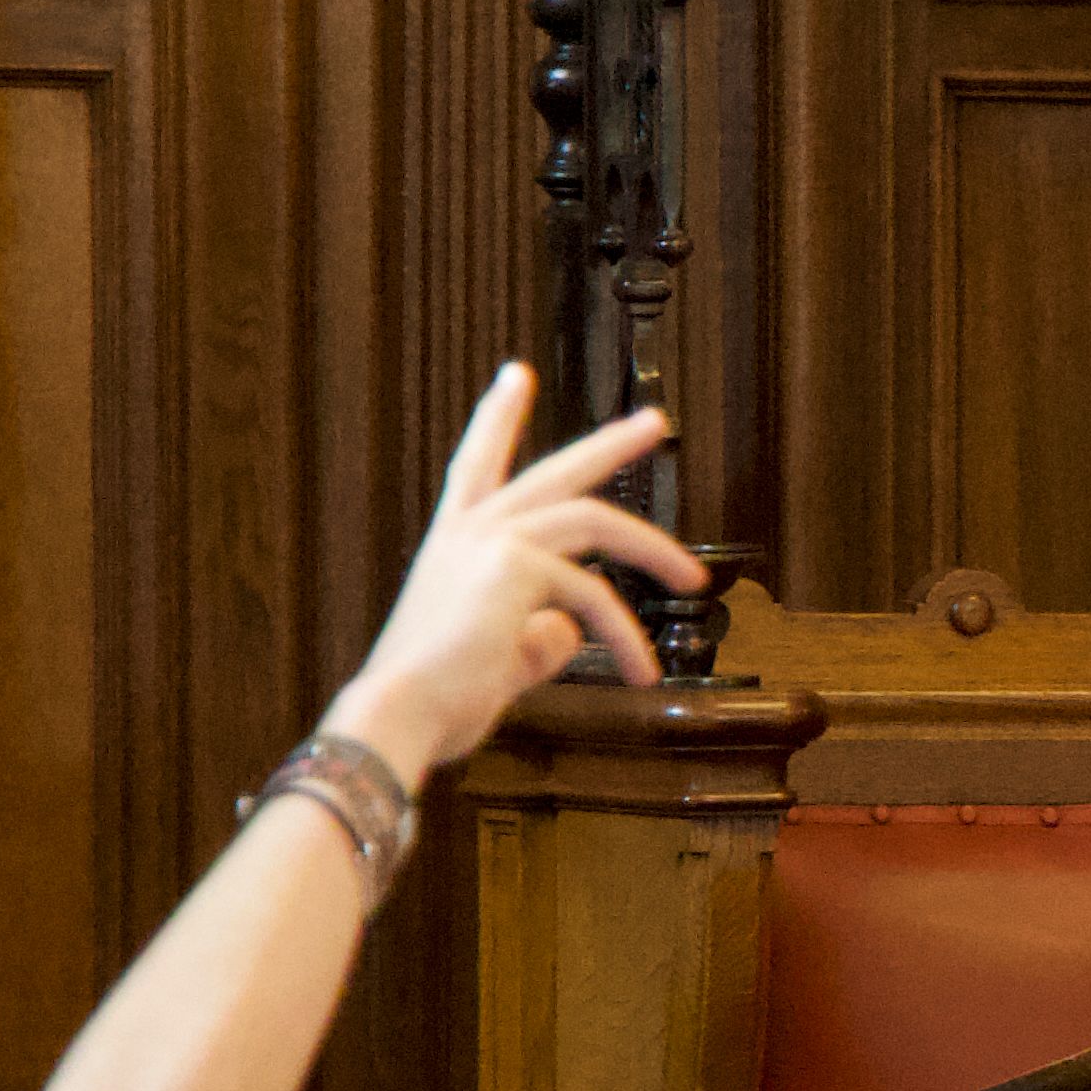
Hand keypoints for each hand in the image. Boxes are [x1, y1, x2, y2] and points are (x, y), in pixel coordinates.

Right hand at [320, 365, 710, 787]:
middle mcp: (468, 531)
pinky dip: (624, 637)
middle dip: (610, 443)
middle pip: (554, 470)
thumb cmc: (435, 700)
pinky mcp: (514, 567)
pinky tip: (639, 672)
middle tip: (654, 421)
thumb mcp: (496, 660)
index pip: (476, 465)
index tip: (517, 373)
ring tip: (692, 578)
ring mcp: (490, 541)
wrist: (397, 716)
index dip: (498, 417)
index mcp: (454, 545)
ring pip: (594, 519)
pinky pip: (593, 594)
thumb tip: (571, 630)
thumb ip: (536, 638)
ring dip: (652, 549)